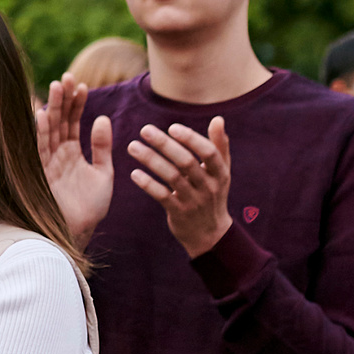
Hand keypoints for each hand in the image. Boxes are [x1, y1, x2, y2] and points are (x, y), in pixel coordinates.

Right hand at [36, 76, 114, 240]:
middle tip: (67, 77)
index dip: (77, 104)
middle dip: (63, 99)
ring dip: (53, 108)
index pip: (73, 122)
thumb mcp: (103, 174)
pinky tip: (44, 114)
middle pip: (59, 120)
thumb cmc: (90, 207)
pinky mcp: (40, 173)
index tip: (82, 85)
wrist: (80, 232)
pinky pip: (39, 149)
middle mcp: (57, 154)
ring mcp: (47, 162)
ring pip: (49, 129)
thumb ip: (103, 147)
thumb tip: (102, 119)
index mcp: (72, 153)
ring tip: (57, 86)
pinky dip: (41, 132)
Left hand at [127, 117, 234, 257]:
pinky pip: (162, 196)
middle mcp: (209, 186)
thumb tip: (218, 119)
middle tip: (144, 130)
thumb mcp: (221, 172)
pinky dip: (148, 184)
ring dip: (151, 160)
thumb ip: (219, 146)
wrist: (210, 234)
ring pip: (172, 178)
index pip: (209, 152)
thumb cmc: (213, 194)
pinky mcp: (179, 213)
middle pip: (186, 162)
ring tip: (132, 146)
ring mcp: (194, 201)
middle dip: (164, 144)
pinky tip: (134, 173)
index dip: (191, 139)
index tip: (172, 127)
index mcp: (220, 173)